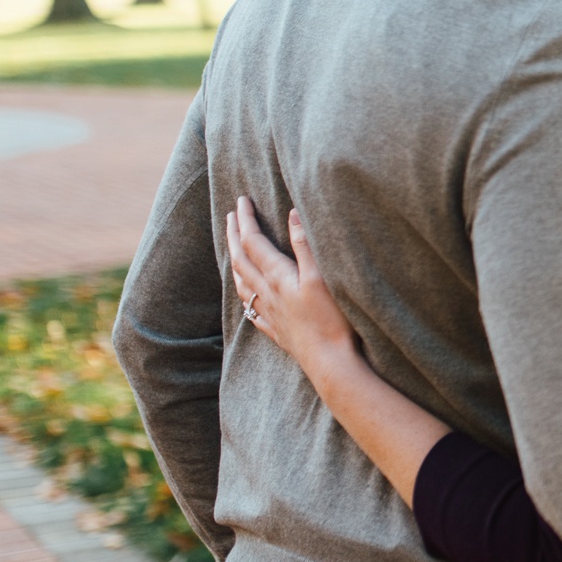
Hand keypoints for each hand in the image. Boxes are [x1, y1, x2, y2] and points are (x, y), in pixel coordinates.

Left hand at [226, 198, 361, 379]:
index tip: (242, 200)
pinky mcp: (277, 330)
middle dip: (234, 235)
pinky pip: (251, 308)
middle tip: (230, 216)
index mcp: (277, 277)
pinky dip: (245, 294)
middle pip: (241, 259)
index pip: (253, 241)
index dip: (246, 219)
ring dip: (235, 261)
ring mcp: (269, 313)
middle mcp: (267, 293)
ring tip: (233, 249)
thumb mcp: (322, 276)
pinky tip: (248, 296)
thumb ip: (305, 245)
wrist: (330, 362)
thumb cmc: (331, 319)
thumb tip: (292, 213)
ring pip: (241, 283)